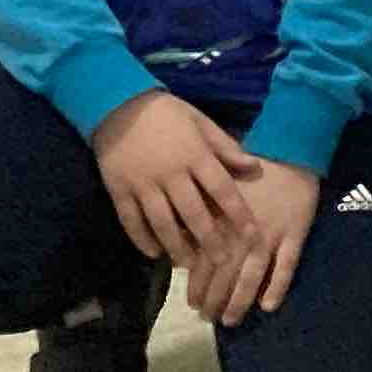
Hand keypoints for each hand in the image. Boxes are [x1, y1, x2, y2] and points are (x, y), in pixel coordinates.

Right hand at [89, 90, 261, 265]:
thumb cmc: (166, 113)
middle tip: (222, 261)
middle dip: (210, 240)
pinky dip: (142, 239)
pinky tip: (154, 254)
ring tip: (188, 265)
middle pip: (193, 213)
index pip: (222, 190)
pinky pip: (131, 220)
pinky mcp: (119, 191)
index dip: (238, 214)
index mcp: (195, 155)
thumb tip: (254, 167)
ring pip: (162, 222)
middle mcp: (170, 173)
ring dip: (176, 247)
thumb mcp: (201, 122)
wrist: (118, 105)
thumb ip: (225, 147)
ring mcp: (143, 184)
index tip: (251, 235)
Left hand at [186, 157, 320, 326]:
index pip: (204, 263)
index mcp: (221, 222)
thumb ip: (199, 215)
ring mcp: (270, 236)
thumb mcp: (215, 188)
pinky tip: (268, 305)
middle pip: (224, 276)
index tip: (192, 304)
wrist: (290, 151)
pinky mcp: (295, 234)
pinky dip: (277, 287)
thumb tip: (180, 243)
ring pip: (251, 277)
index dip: (197, 287)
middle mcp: (242, 234)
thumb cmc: (249, 170)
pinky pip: (286, 266)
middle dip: (213, 301)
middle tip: (207, 318)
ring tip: (230, 319)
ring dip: (238, 302)